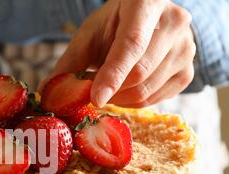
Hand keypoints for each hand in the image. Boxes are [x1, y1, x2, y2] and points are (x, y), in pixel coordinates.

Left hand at [45, 0, 195, 106]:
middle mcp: (175, 23)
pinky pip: (157, 99)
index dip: (112, 75)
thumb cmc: (113, 25)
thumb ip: (69, 64)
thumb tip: (47, 94)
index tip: (95, 98)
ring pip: (147, 90)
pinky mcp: (188, 71)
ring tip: (107, 86)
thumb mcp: (88, 36)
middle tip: (92, 91)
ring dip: (119, 98)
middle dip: (110, 90)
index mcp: (147, 3)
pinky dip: (133, 102)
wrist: (144, 20)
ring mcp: (187, 48)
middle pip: (140, 73)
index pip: (131, 44)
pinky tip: (124, 89)